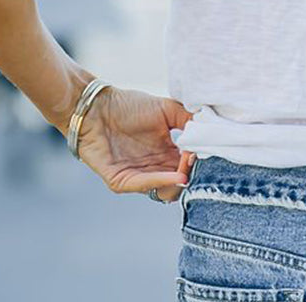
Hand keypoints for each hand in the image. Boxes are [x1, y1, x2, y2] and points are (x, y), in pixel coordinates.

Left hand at [74, 86, 195, 200]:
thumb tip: (211, 132)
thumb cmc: (126, 105)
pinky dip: (162, 182)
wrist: (93, 105)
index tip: (206, 153)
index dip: (198, 164)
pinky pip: (145, 186)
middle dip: (192, 177)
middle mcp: (153, 171)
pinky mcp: (121, 182)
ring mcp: (137, 179)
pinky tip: (177, 175)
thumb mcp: (166, 110)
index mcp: (165, 156)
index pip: (188, 170)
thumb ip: (188, 119)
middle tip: (198, 163)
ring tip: (187, 168)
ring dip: (179, 182)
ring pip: (165, 192)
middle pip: (179, 186)